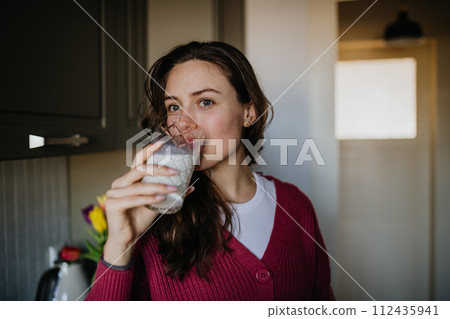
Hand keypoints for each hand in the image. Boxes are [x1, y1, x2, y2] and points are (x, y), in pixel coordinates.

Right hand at [102, 141, 191, 265]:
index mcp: (128, 179)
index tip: (163, 143)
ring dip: (157, 186)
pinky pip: (132, 199)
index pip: (138, 160)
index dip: (149, 150)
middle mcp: (119, 183)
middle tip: (175, 172)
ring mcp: (113, 193)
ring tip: (172, 188)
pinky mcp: (113, 205)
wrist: (127, 239)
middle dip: (158, 168)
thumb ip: (169, 193)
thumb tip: (190, 186)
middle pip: (139, 169)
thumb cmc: (140, 219)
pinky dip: (147, 198)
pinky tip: (160, 199)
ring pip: (138, 185)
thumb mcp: (157, 203)